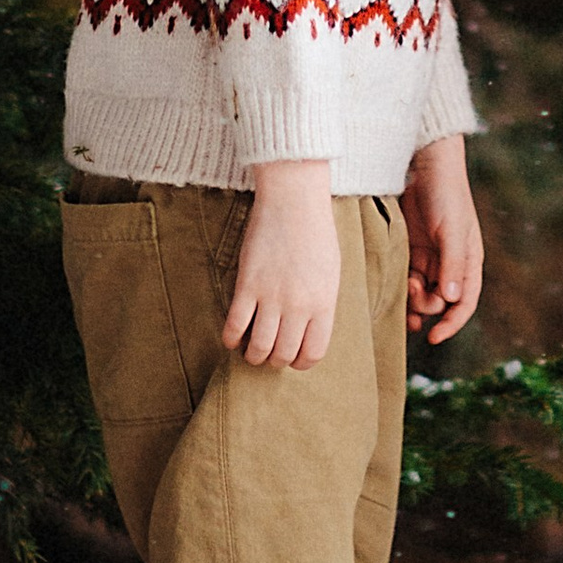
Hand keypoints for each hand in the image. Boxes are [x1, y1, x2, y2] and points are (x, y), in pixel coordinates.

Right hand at [225, 160, 340, 368]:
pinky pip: (235, 325)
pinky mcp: (248, 284)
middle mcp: (299, 305)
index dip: (300, 362)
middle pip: (283, 354)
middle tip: (269, 354)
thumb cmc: (315, 233)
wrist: (294, 200)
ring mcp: (272, 296)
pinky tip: (232, 337)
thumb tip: (308, 331)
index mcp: (324, 303)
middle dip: (274, 361)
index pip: (313, 353)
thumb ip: (321, 304)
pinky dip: (231, 338)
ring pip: (259, 347)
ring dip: (253, 355)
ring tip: (250, 350)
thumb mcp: (330, 272)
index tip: (292, 358)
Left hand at [402, 133, 484, 343]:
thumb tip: (450, 301)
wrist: (426, 164)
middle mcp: (451, 263)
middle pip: (440, 301)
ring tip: (402, 290)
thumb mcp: (452, 230)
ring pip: (421, 292)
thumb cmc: (447, 194)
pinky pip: (406, 277)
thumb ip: (452, 265)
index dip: (452, 323)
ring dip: (412, 299)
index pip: (465, 302)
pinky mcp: (411, 248)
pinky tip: (393, 288)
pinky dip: (400, 287)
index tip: (434, 338)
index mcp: (469, 261)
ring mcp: (430, 256)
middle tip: (411, 290)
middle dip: (426, 305)